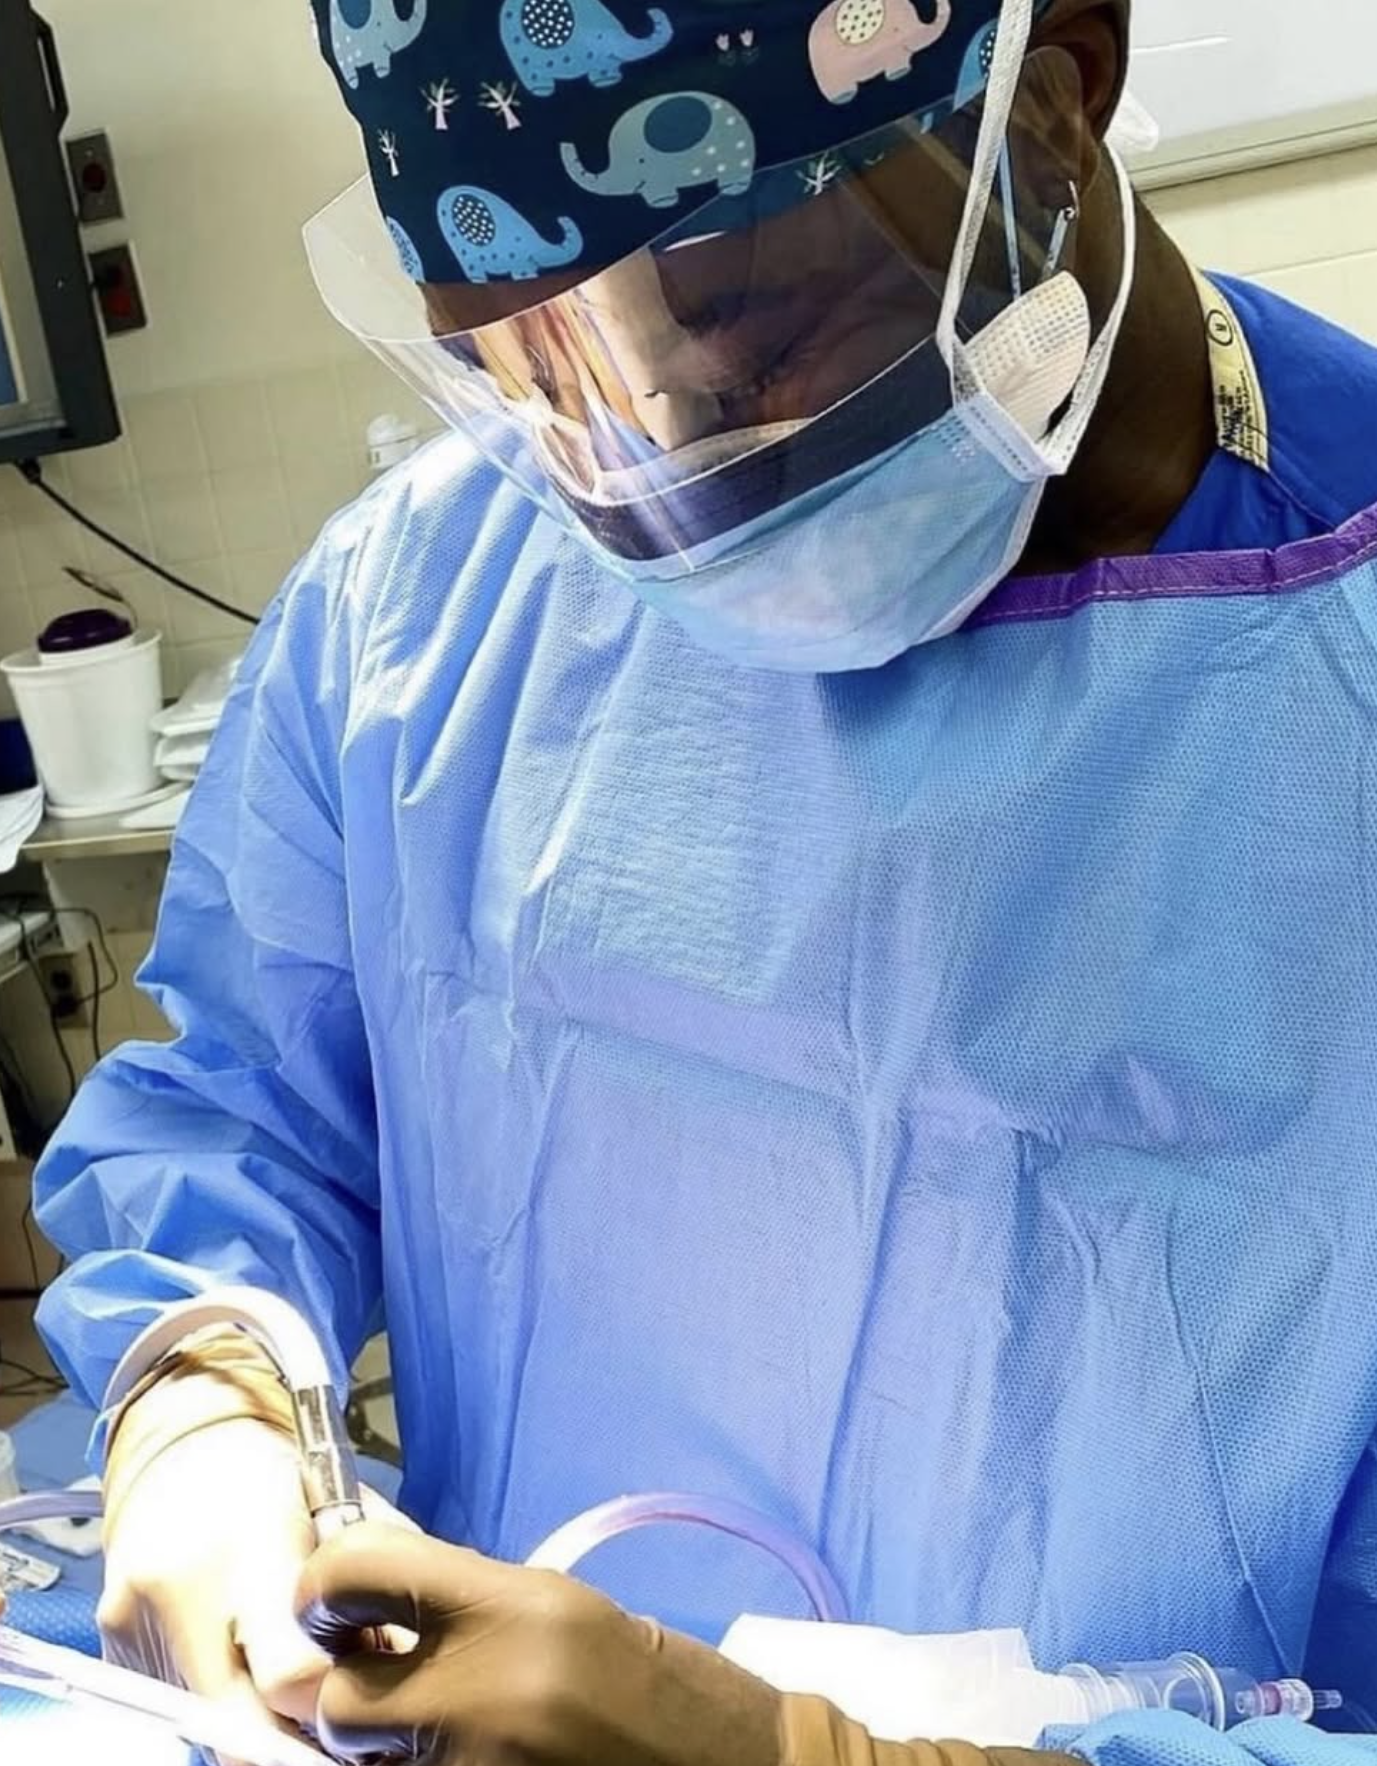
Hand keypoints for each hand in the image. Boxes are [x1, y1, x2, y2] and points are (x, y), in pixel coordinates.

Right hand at [100, 1416, 405, 1765]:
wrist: (184, 1442)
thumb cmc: (276, 1477)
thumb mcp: (342, 1511)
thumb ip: (373, 1588)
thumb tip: (401, 1671)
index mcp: (253, 1543)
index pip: (292, 1675)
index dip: (331, 1702)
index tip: (357, 1697)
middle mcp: (182, 1589)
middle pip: (242, 1726)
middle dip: (292, 1732)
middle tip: (330, 1716)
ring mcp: (137, 1621)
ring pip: (209, 1724)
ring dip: (255, 1716)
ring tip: (287, 1668)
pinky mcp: (114, 1642)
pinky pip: (178, 1703)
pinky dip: (218, 1696)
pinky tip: (242, 1656)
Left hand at [296, 1523, 782, 1765]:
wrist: (732, 1765)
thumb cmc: (651, 1678)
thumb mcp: (559, 1607)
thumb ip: (466, 1598)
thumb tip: (372, 1593)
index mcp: (511, 1605)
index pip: (358, 1571)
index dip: (326, 1588)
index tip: (335, 1604)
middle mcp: (485, 1689)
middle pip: (342, 1700)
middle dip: (353, 1699)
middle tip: (384, 1691)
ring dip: (387, 1754)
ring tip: (446, 1731)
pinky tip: (476, 1757)